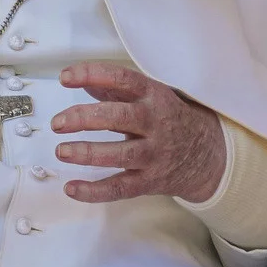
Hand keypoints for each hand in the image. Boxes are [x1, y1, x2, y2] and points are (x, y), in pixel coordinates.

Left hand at [51, 62, 225, 204]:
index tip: (65, 77)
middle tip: (57, 123)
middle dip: (83, 118)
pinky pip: (120, 188)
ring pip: (119, 155)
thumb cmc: (169, 118)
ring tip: (61, 151)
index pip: (122, 79)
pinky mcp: (150, 181)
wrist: (208, 155)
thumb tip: (79, 80)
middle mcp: (155, 123)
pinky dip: (94, 191)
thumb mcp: (149, 95)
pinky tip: (71, 188)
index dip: (92, 75)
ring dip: (87, 153)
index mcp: (153, 95)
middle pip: (117, 117)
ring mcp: (154, 154)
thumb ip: (114, 88)